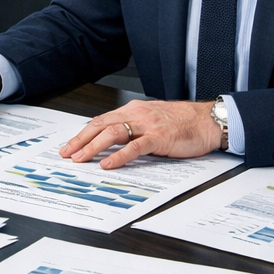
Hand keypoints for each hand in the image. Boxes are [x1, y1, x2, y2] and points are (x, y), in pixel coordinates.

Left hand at [60, 100, 222, 169]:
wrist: (206, 120)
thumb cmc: (182, 122)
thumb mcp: (152, 120)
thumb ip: (133, 127)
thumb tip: (112, 138)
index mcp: (133, 110)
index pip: (101, 120)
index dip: (83, 133)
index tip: (70, 145)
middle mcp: (137, 115)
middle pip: (101, 125)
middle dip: (81, 140)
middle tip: (67, 153)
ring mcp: (147, 125)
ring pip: (113, 133)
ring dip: (93, 147)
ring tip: (81, 158)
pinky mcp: (159, 138)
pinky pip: (135, 147)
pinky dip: (119, 156)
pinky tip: (108, 163)